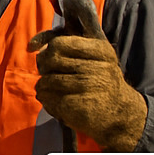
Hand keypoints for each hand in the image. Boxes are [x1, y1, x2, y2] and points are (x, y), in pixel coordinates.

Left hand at [28, 0, 147, 151]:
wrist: (121, 113)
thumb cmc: (100, 79)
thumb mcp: (94, 54)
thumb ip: (66, 42)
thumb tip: (32, 45)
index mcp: (101, 50)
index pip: (59, 42)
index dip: (44, 45)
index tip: (36, 49)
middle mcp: (99, 67)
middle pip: (50, 60)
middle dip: (45, 67)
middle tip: (50, 73)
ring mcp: (91, 87)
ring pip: (47, 80)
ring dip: (44, 86)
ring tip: (52, 89)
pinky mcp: (82, 106)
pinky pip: (50, 98)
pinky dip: (47, 100)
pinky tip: (55, 101)